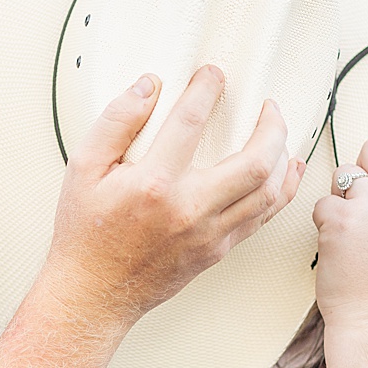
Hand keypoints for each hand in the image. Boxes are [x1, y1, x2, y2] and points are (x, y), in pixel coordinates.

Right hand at [40, 66, 305, 327]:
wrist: (93, 293)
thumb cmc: (85, 233)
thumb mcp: (83, 169)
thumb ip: (115, 122)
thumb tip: (147, 86)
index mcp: (154, 184)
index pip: (191, 121)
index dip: (207, 89)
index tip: (212, 75)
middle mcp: (189, 209)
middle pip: (256, 161)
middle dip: (271, 125)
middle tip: (268, 105)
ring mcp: (209, 233)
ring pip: (270, 192)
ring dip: (284, 156)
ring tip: (279, 133)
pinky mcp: (218, 250)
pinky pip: (263, 217)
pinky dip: (282, 190)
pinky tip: (285, 171)